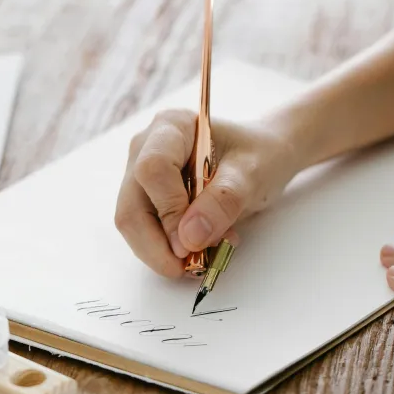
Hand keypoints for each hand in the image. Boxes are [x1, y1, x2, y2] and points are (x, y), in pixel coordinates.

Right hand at [115, 109, 297, 277]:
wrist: (262, 157)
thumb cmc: (259, 154)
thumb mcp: (252, 174)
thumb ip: (223, 201)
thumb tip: (189, 237)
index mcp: (171, 127)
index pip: (152, 169)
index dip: (169, 210)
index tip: (194, 240)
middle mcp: (145, 148)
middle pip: (131, 206)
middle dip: (159, 245)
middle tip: (193, 266)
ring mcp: (140, 175)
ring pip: (133, 224)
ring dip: (165, 251)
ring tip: (207, 254)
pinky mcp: (146, 199)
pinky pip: (145, 232)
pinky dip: (169, 250)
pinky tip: (201, 248)